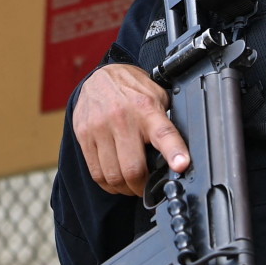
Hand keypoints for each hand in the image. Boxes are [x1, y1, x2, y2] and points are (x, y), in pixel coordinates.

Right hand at [73, 63, 189, 196]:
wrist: (100, 76)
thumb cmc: (132, 91)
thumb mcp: (157, 98)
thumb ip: (166, 123)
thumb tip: (181, 152)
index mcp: (146, 109)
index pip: (163, 132)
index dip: (174, 151)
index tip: (181, 165)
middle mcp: (121, 118)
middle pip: (133, 168)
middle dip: (142, 186)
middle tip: (146, 187)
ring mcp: (99, 128)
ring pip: (113, 175)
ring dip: (124, 188)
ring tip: (130, 185)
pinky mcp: (83, 135)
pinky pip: (96, 172)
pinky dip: (108, 183)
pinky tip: (115, 180)